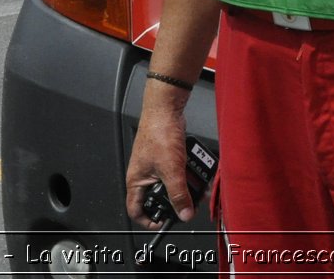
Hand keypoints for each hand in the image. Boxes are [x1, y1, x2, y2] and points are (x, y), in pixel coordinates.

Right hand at [125, 88, 193, 228]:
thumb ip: (179, 194)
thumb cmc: (159, 133)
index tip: (164, 223)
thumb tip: (184, 214)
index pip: (136, 210)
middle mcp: (144, 174)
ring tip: (197, 186)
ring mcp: (156, 165)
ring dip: (185, 186)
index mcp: (137, 181)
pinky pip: (178, 171)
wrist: (166, 109)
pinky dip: (187, 173)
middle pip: (158, 198)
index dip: (148, 220)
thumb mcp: (172, 170)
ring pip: (171, 184)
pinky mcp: (167, 156)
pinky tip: (197, 171)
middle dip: (175, 201)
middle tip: (188, 203)